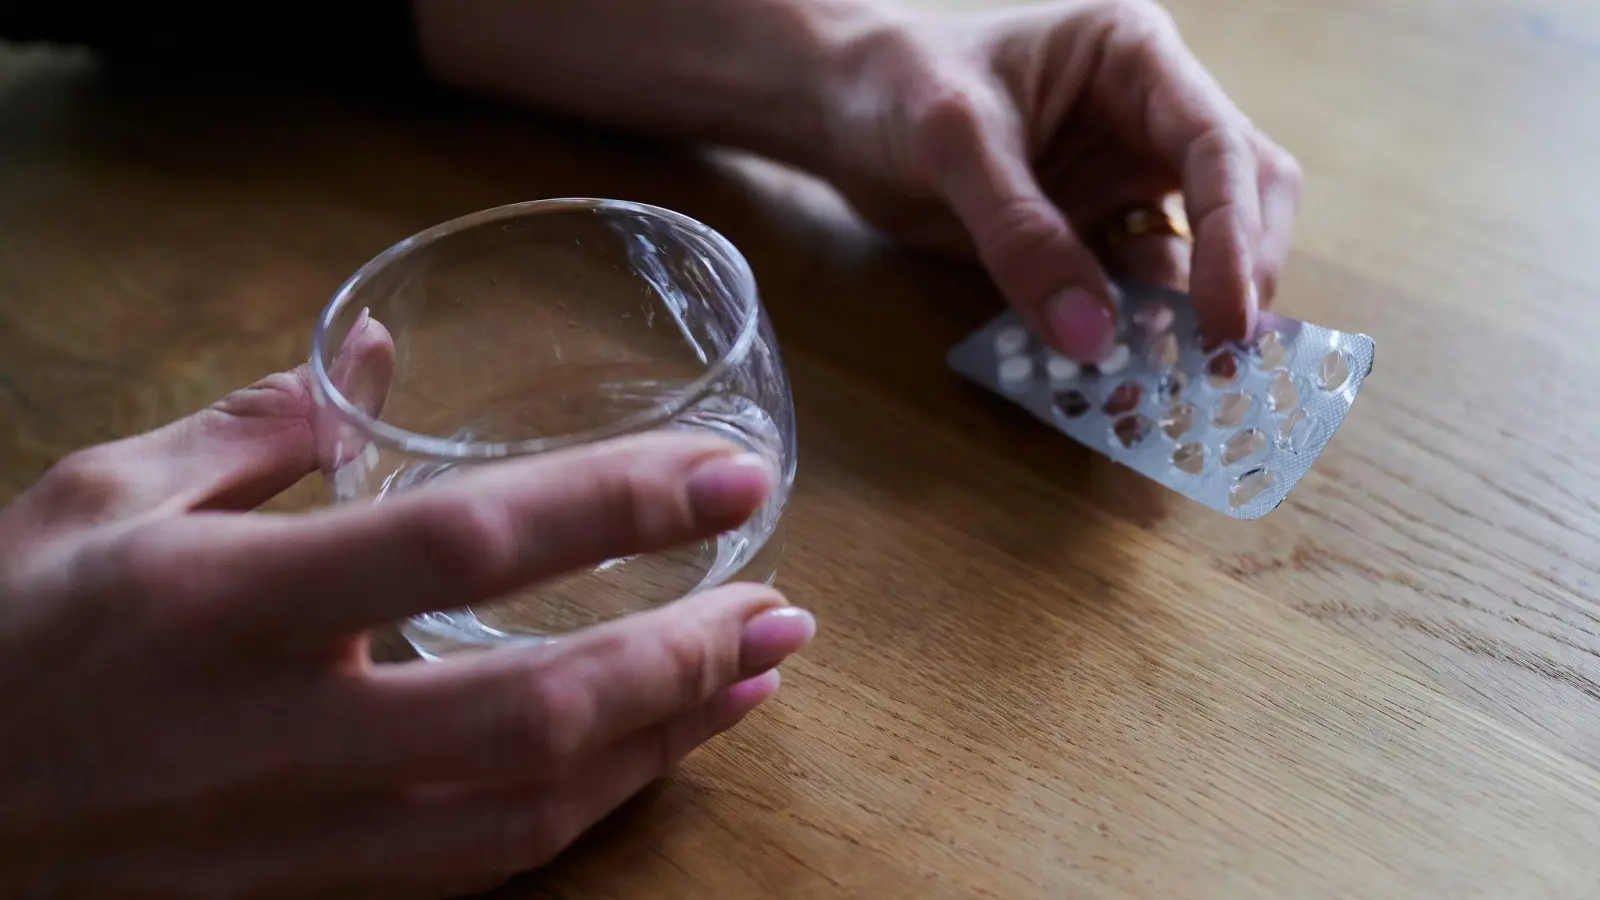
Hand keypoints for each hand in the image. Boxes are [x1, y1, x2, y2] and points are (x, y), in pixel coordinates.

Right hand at [0, 346, 814, 896]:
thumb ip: (261, 428)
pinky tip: (651, 754)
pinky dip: (591, 805)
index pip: (461, 547)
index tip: (724, 475)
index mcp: (224, 606)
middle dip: (685, 660)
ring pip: (531, 809)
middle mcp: (278, 735)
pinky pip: (487, 862)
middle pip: (533, 711)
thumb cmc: (12, 638)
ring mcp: (302, 837)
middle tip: (785, 606)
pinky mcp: (315, 894)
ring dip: (665, 743)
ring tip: (755, 676)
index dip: (611, 508)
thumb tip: (375, 355)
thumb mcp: (107, 498)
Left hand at [817, 0, 1301, 360]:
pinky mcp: (1094, 231)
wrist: (841, 107)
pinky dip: (1139, 332)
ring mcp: (1125, 177)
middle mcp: (1149, 115)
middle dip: (1241, 273)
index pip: (1216, 144)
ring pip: (1197, 250)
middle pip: (1243, 194)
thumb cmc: (896, 85)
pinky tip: (1129, 377)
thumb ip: (1021, 235)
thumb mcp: (955, 144)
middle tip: (1222, 359)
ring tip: (1180, 384)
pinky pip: (1135, 288)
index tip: (1228, 317)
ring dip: (1191, 315)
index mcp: (1134, 59)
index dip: (1235, 232)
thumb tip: (1093, 338)